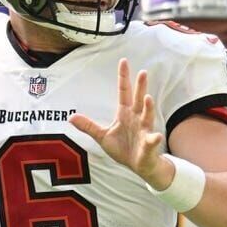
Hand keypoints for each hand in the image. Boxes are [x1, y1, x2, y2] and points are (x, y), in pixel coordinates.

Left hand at [70, 58, 169, 185]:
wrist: (138, 165)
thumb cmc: (123, 149)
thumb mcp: (102, 136)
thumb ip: (89, 126)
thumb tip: (71, 117)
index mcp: (125, 114)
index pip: (124, 92)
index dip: (123, 77)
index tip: (123, 61)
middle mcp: (136, 118)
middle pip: (138, 99)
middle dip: (140, 86)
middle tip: (143, 72)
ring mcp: (144, 130)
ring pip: (147, 116)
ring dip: (148, 108)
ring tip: (147, 98)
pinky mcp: (148, 144)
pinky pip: (151, 141)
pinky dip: (154, 139)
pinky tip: (156, 137)